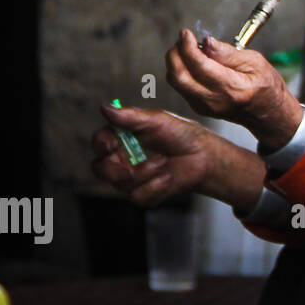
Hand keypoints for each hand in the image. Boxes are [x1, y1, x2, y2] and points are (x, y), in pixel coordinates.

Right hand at [91, 103, 264, 211]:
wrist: (204, 156)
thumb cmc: (182, 134)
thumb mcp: (157, 121)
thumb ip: (130, 117)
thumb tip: (105, 108)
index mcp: (123, 139)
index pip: (99, 143)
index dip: (101, 145)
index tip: (112, 146)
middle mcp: (123, 159)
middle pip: (100, 169)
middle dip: (114, 171)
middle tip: (130, 169)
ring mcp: (133, 178)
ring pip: (122, 184)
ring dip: (146, 173)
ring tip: (164, 161)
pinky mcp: (145, 194)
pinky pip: (139, 196)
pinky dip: (156, 186)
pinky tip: (168, 177)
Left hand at [165, 28, 302, 148]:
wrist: (269, 113)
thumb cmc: (266, 86)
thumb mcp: (256, 62)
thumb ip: (229, 53)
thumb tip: (207, 42)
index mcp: (232, 88)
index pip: (200, 66)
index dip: (188, 46)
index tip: (186, 33)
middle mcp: (215, 101)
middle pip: (179, 77)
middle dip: (174, 54)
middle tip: (183, 39)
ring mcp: (205, 107)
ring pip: (176, 82)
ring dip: (175, 62)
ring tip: (187, 48)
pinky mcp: (200, 108)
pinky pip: (180, 87)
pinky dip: (180, 71)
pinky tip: (193, 62)